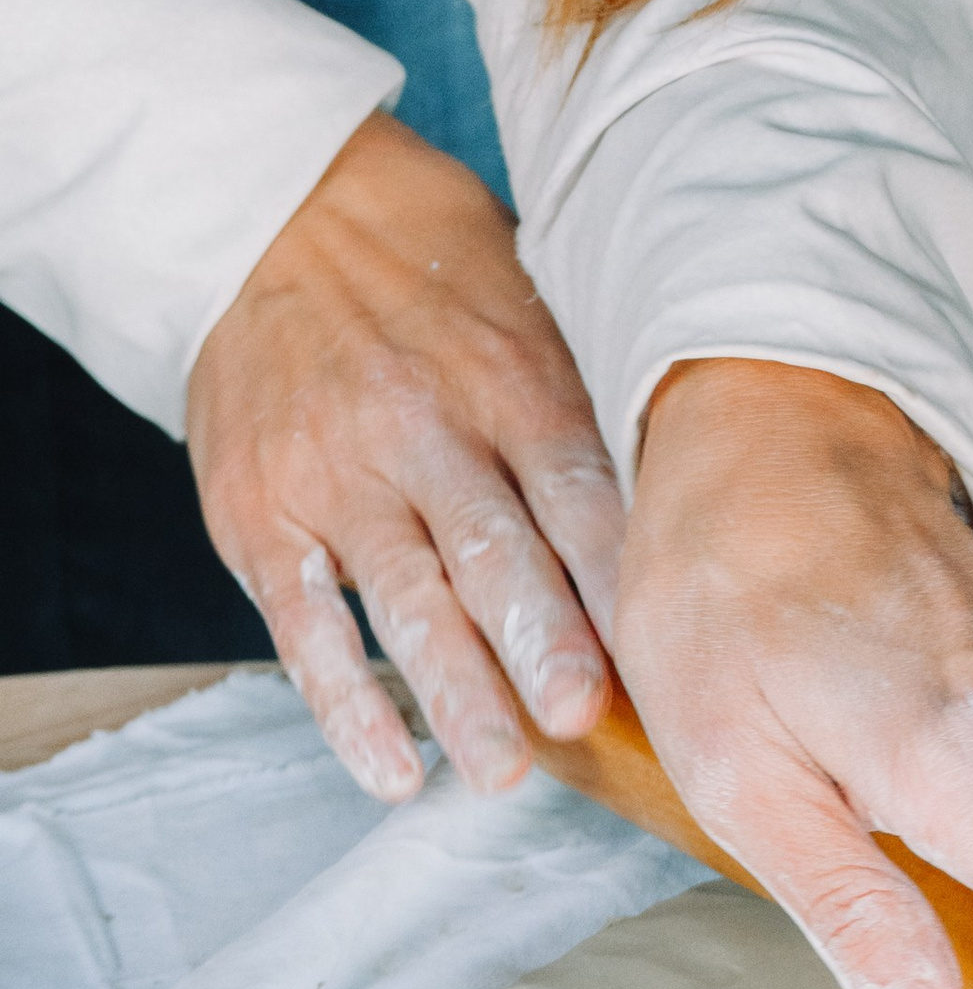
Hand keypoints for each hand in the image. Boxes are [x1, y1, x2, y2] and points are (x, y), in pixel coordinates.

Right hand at [189, 114, 621, 803]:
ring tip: (504, 770)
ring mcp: (339, 478)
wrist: (270, 218)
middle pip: (495, 551)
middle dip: (543, 641)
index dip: (621, 570)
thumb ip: (588, 390)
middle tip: (585, 716)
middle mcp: (425, 430)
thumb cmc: (430, 263)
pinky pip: (307, 626)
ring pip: (408, 600)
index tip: (670, 644)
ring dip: (457, 692)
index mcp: (509, 377)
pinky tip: (391, 769)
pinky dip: (345, 704)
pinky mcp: (265, 517)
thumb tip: (690, 484)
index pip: (577, 487)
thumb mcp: (529, 292)